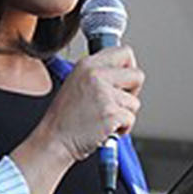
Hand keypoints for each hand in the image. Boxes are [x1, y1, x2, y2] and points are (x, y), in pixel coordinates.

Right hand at [8, 45, 142, 193]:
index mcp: (87, 65)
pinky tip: (105, 129)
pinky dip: (122, 129)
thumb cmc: (65, 118)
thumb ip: (99, 73)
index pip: (124, 52)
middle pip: (137, 75)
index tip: (123, 81)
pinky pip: (130, 119)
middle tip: (116, 103)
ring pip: (135, 102)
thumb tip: (124, 72)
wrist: (54, 141)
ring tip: (103, 118)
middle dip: (132, 92)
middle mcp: (96, 75)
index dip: (129, 68)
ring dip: (124, 114)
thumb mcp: (76, 83)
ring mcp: (104, 94)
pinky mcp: (110, 114)